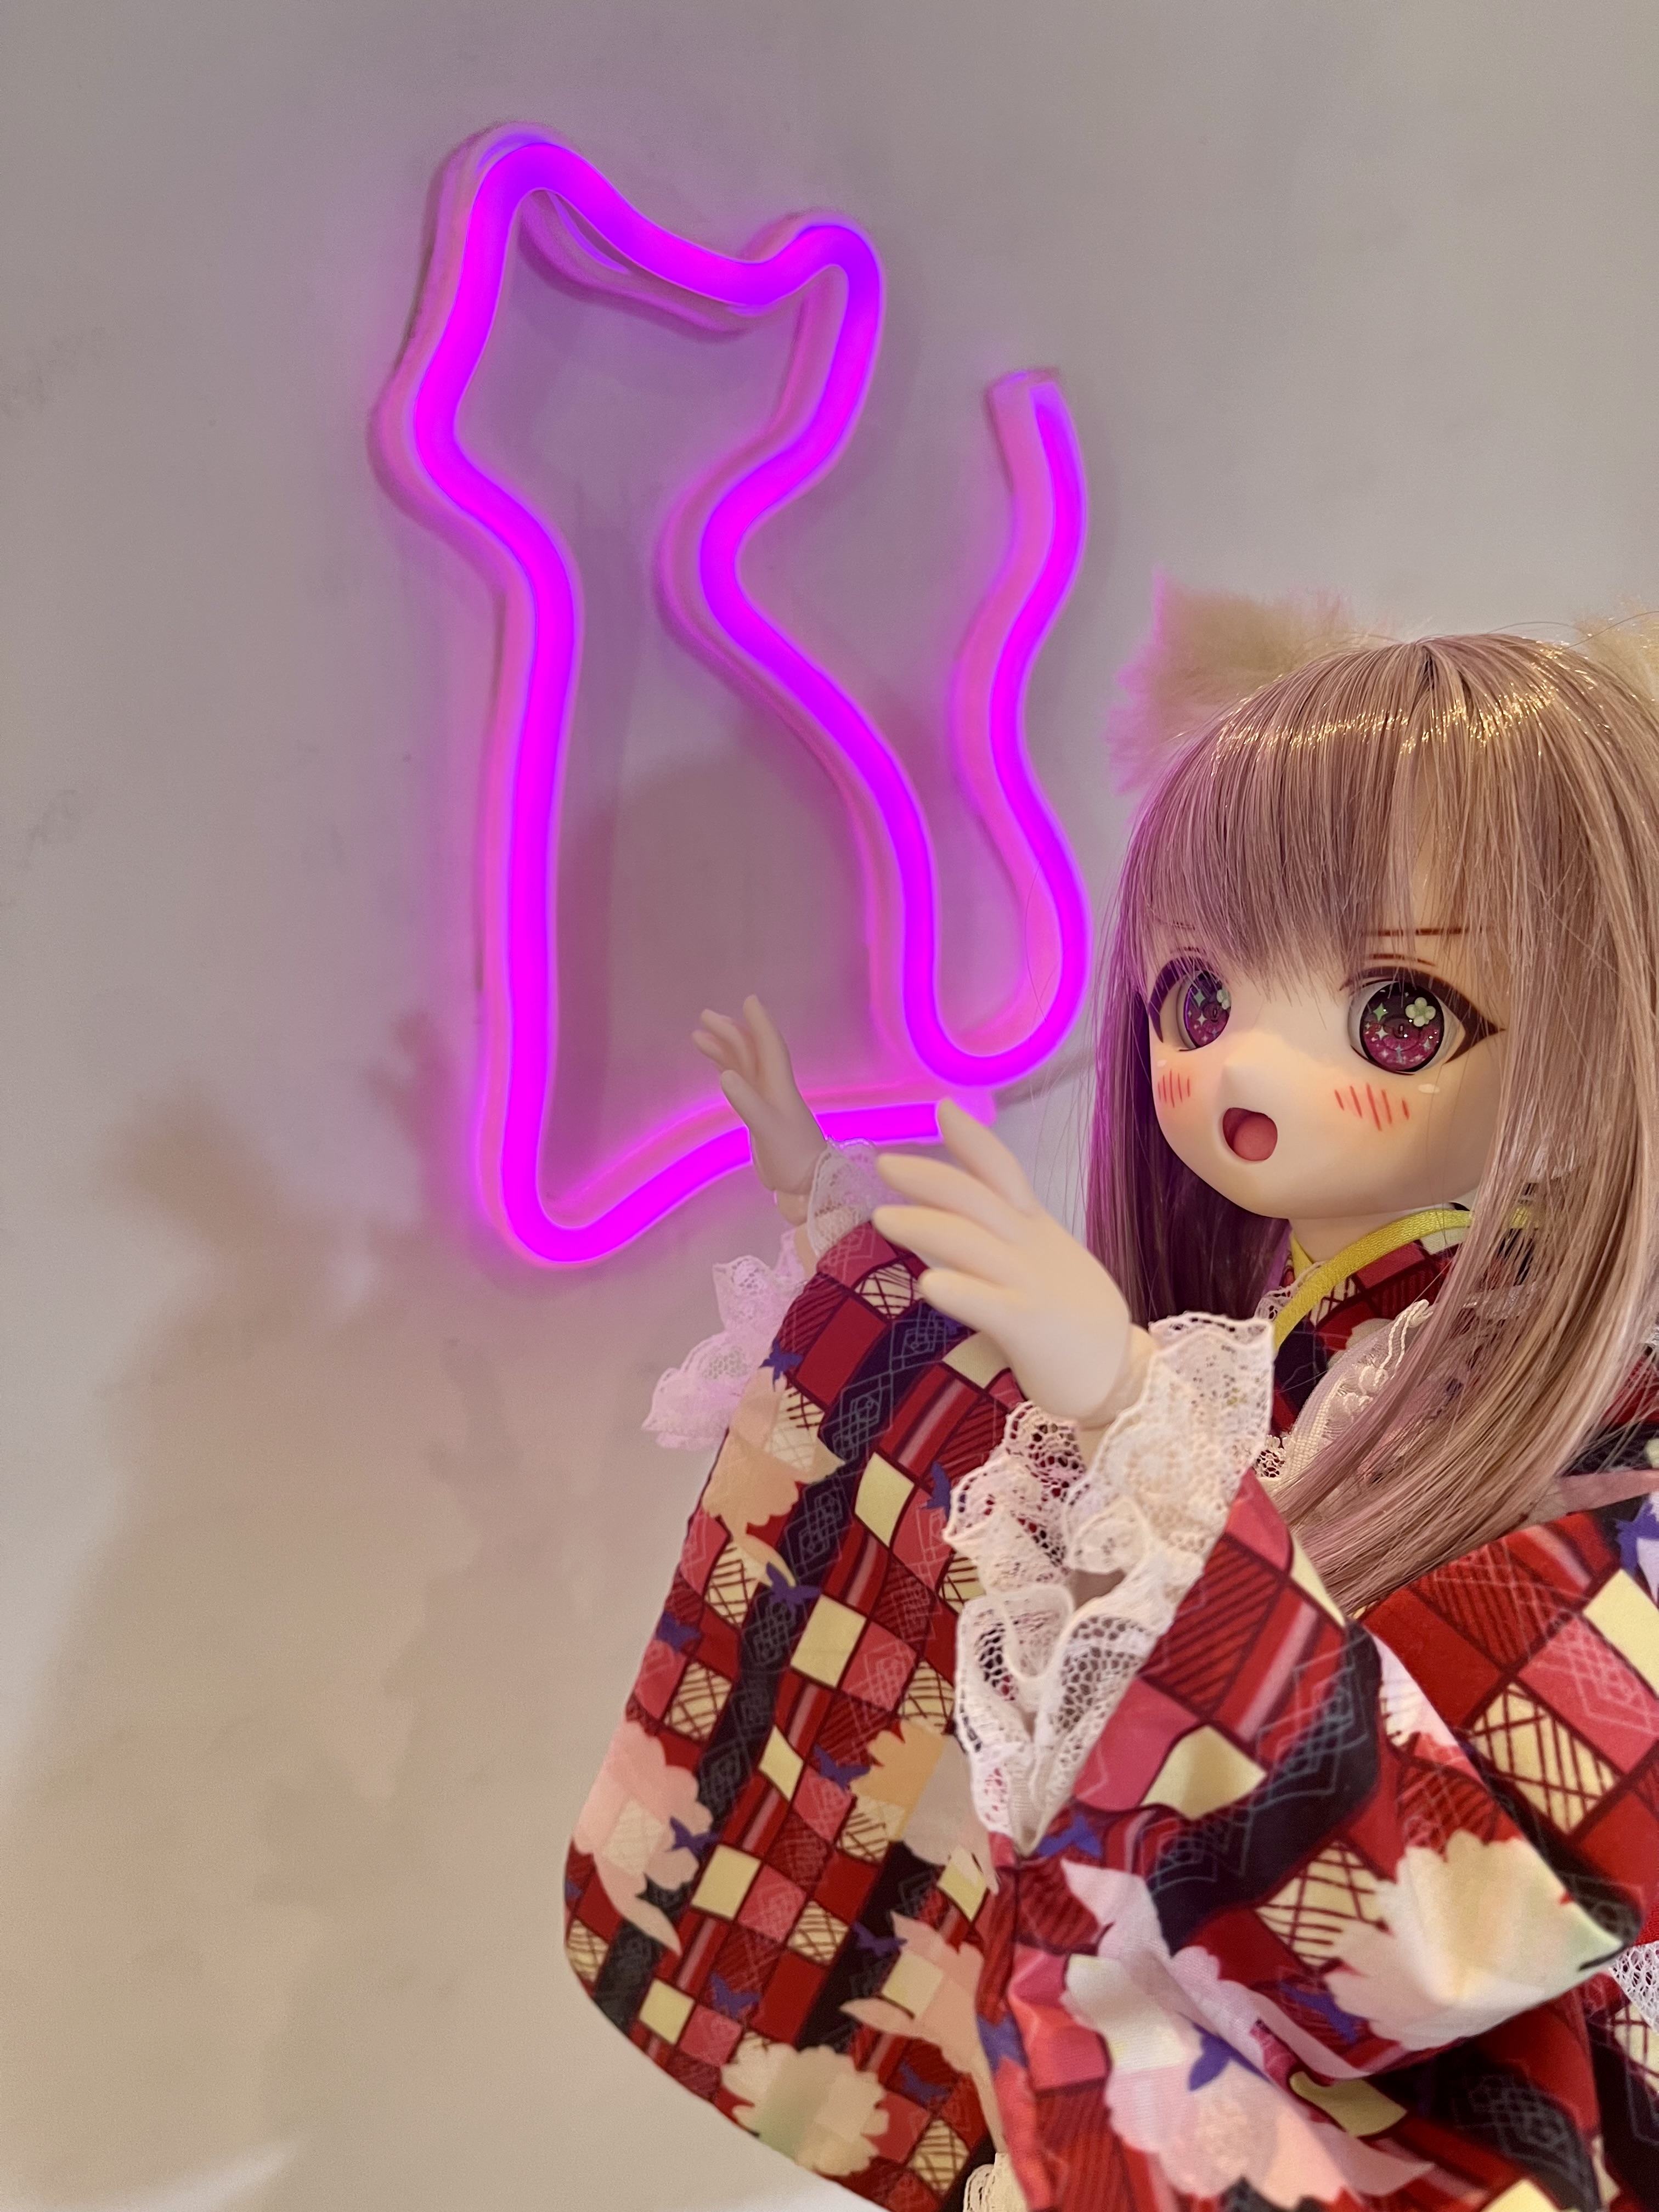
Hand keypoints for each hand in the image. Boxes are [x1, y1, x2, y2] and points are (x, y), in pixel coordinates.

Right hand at [694, 995, 827, 1217]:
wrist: (807, 1185)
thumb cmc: (793, 1157)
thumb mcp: (769, 1129)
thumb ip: (747, 1103)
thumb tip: (725, 1075)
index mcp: (779, 1086)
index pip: (769, 1046)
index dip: (759, 1023)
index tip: (749, 1000)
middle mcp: (773, 1088)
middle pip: (751, 1051)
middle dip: (731, 1031)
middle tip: (705, 1016)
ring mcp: (766, 1101)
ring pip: (743, 1065)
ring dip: (724, 1049)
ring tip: (698, 1036)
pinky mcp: (759, 1115)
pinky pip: (741, 1083)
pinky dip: (728, 1069)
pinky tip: (717, 1067)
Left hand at [873, 1100, 1149, 1432]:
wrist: (1120, 1376)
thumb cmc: (1071, 1321)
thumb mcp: (1044, 1263)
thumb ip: (1005, 1237)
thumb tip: (951, 1218)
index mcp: (1036, 1230)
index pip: (1003, 1173)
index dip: (973, 1139)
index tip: (941, 1108)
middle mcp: (1032, 1248)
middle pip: (976, 1201)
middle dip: (929, 1178)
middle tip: (884, 1164)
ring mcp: (1032, 1285)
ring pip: (972, 1245)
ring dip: (924, 1226)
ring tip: (882, 1218)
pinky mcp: (1031, 1328)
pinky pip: (990, 1305)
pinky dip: (959, 1291)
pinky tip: (927, 1284)